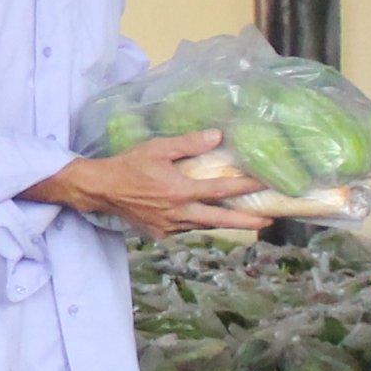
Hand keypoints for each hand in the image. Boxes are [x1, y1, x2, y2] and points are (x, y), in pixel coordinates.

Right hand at [30, 134, 270, 237]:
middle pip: (220, 220)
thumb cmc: (129, 165)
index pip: (220, 191)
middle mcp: (178, 213)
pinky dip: (198, 223)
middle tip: (269, 221)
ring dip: (225, 223)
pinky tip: (204, 217)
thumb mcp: (158, 148)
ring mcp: (169, 227)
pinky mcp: (160, 234)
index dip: (245, 188)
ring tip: (245, 220)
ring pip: (203, 226)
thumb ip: (188, 144)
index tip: (264, 185)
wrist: (101, 189)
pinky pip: (185, 229)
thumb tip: (217, 136)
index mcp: (180, 191)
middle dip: (246, 221)